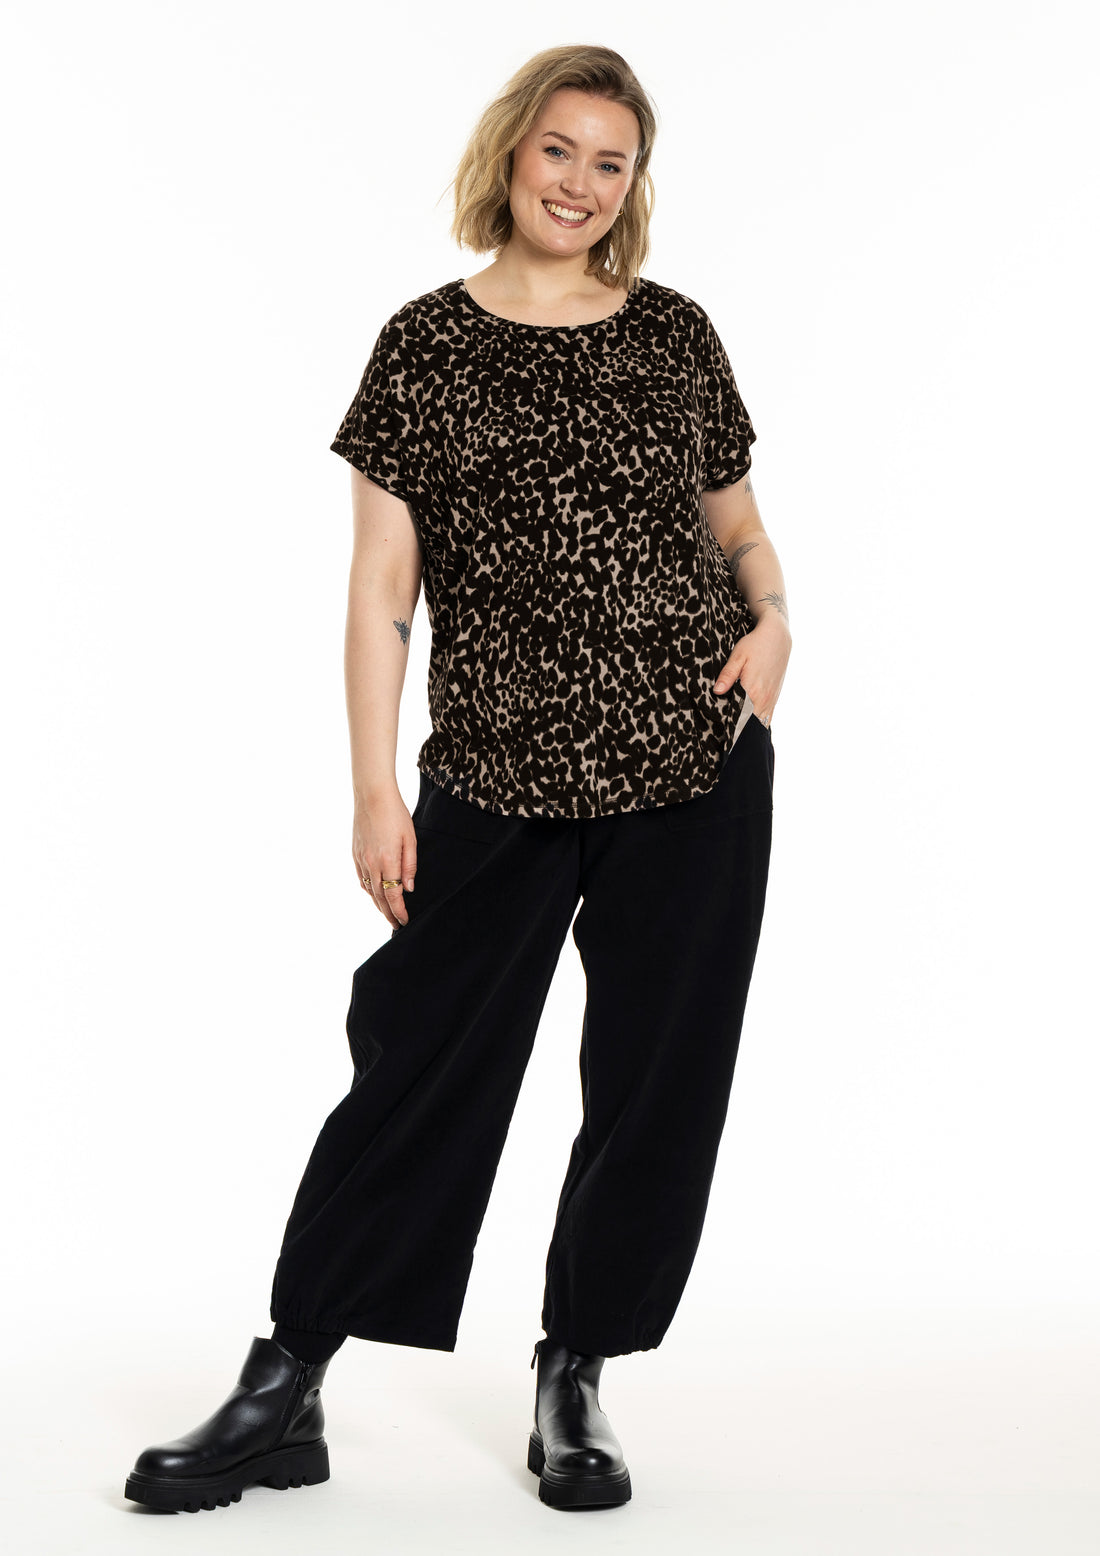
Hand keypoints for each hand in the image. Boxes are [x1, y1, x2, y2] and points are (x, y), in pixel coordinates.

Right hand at [352, 790, 416, 928]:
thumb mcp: (410, 839)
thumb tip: (409, 888)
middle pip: (379, 897)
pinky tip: (374, 894)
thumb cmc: (396, 814)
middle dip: (388, 913)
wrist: (372, 796)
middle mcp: (371, 863)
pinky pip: (361, 878)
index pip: (393, 895)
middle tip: (396, 925)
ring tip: (386, 913)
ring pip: (369, 890)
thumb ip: (410, 865)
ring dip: (378, 904)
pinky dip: (368, 890)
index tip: (404, 921)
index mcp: (388, 861)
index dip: (398, 911)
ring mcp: (361, 859)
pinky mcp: (355, 854)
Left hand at [714, 612, 791, 726]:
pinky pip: (766, 717)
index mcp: (753, 690)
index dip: (729, 724)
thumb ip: (727, 675)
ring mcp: (771, 699)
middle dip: (737, 728)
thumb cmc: (756, 644)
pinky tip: (748, 724)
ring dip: (748, 726)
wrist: (777, 638)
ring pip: (759, 722)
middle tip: (724, 732)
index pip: (739, 716)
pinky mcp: (774, 698)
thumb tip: (716, 692)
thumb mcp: (738, 656)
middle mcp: (764, 698)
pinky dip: (757, 721)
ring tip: (735, 730)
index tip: (719, 729)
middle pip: (749, 723)